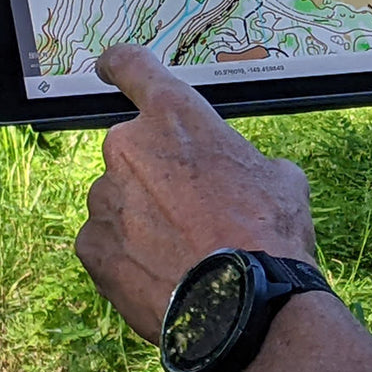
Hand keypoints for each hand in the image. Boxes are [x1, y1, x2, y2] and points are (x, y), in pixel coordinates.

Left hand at [74, 45, 317, 343]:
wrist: (244, 307)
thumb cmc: (269, 235)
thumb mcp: (280, 179)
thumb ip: (245, 161)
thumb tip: (243, 175)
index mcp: (175, 116)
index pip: (133, 66)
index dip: (121, 65)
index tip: (111, 67)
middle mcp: (128, 146)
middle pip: (132, 149)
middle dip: (156, 173)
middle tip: (192, 208)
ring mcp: (104, 198)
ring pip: (118, 199)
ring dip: (142, 217)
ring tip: (183, 251)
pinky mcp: (91, 246)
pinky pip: (105, 241)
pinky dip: (127, 254)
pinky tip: (163, 272)